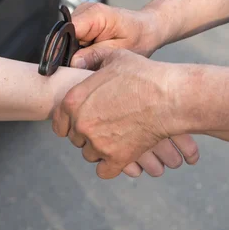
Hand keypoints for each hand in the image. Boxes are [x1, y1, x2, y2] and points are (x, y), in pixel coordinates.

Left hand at [53, 49, 194, 178]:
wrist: (169, 98)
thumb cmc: (144, 76)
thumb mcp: (114, 58)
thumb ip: (93, 60)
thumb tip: (80, 60)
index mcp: (74, 101)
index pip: (59, 122)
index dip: (69, 123)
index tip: (82, 121)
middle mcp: (81, 124)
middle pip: (75, 139)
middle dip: (87, 134)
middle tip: (106, 126)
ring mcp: (97, 143)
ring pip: (89, 155)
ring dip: (99, 150)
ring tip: (116, 138)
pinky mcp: (115, 159)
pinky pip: (104, 171)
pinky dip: (111, 166)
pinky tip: (120, 155)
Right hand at [70, 3, 161, 69]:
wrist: (147, 29)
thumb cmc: (139, 37)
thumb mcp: (120, 50)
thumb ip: (96, 55)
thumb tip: (73, 63)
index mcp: (95, 14)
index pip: (66, 30)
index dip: (61, 49)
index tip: (63, 67)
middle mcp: (85, 11)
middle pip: (63, 36)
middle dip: (68, 55)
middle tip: (82, 69)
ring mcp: (81, 17)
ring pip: (66, 40)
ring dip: (74, 54)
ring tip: (90, 63)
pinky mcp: (81, 24)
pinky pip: (72, 41)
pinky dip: (78, 52)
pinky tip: (90, 58)